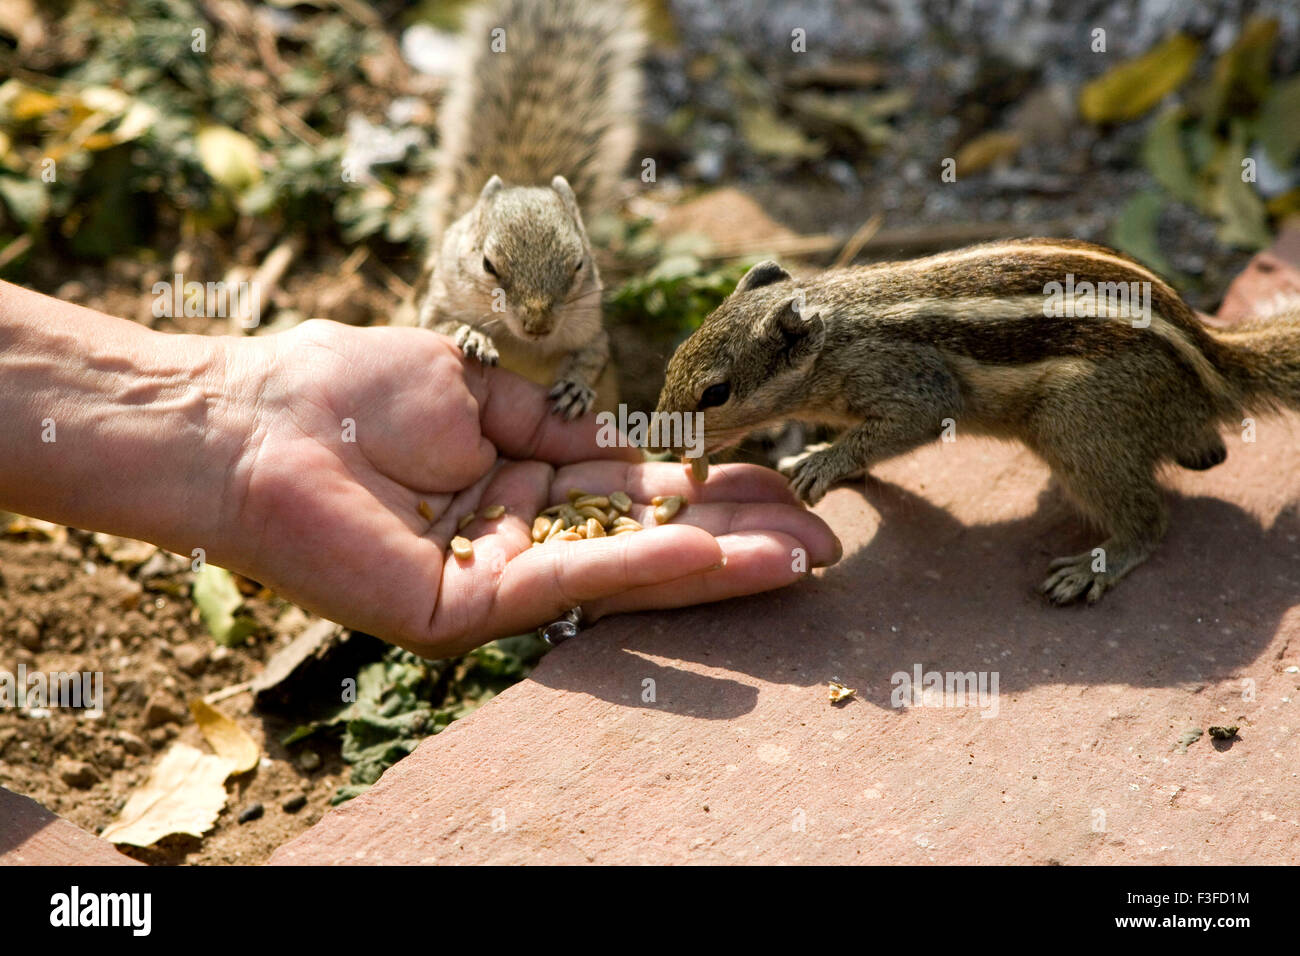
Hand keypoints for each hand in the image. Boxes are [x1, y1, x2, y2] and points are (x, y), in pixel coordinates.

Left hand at [222, 320, 839, 656]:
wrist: (255, 420)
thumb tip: (637, 441)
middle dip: (735, 538)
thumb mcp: (481, 391)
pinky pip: (572, 583)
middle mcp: (520, 540)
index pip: (636, 493)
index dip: (709, 491)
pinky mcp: (466, 612)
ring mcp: (497, 581)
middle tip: (825, 538)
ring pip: (625, 571)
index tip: (783, 486)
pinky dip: (648, 567)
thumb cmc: (352, 390)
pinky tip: (720, 557)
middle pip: (646, 540)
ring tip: (801, 555)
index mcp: (523, 486)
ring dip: (717, 561)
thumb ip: (561, 424)